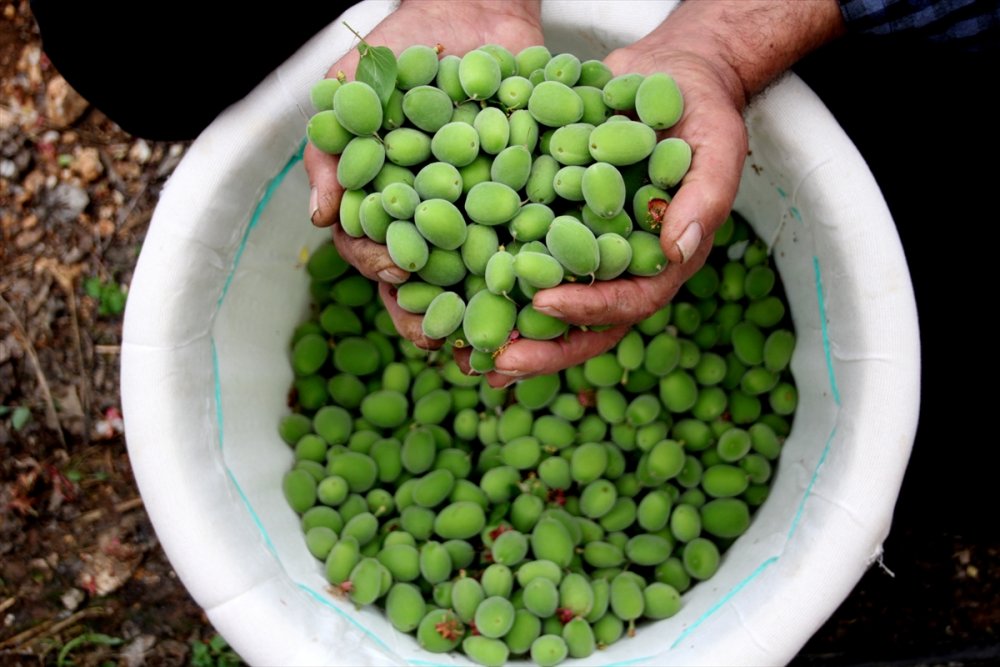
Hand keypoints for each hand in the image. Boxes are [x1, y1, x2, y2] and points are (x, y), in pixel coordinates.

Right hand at [304, 0, 543, 358]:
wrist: (473, 9)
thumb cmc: (403, 48)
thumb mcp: (355, 90)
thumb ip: (331, 151)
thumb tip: (319, 219)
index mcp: (390, 205)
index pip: (377, 251)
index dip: (385, 269)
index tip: (399, 276)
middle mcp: (436, 218)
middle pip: (429, 279)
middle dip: (435, 312)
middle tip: (447, 337)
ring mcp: (483, 213)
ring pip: (480, 272)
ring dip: (487, 308)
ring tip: (500, 336)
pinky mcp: (530, 200)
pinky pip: (535, 238)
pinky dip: (542, 266)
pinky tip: (552, 288)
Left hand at [475, 24, 747, 385]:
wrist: (668, 76)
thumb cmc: (701, 111)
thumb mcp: (718, 145)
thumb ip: (706, 197)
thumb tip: (679, 249)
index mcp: (661, 263)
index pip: (628, 302)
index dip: (589, 307)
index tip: (544, 303)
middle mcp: (619, 267)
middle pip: (582, 325)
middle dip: (541, 349)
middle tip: (496, 365)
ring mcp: (584, 250)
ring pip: (546, 307)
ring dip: (507, 332)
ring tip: (463, 354)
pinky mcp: (552, 224)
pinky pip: (521, 259)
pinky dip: (489, 280)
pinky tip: (449, 292)